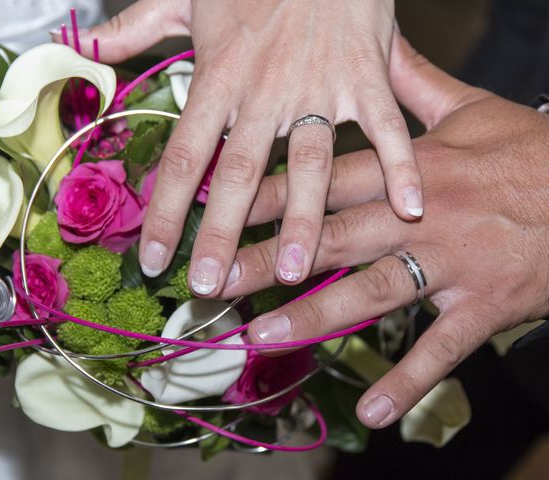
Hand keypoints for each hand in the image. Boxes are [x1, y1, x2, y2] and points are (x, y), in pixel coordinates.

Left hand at [61, 0, 422, 293]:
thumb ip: (134, 27)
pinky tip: (408, 207)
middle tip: (211, 285)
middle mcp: (264, 94)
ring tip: (295, 271)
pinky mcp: (366, 78)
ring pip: (309, 164)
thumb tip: (87, 49)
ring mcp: (318, 88)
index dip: (167, 212)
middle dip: (224, 235)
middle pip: (240, 175)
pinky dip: (399, 165)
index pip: (185, 158)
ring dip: (303, 219)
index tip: (154, 260)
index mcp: (218, 78)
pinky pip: (386, 128)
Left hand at [220, 33, 548, 428]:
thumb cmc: (530, 151)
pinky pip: (441, 349)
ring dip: (314, 318)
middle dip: (270, 260)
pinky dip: (408, 381)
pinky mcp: (484, 305)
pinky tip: (374, 414)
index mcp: (412, 169)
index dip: (272, 195)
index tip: (222, 207)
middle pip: (333, 238)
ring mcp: (452, 264)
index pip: (326, 180)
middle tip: (216, 280)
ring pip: (372, 292)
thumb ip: (414, 83)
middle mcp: (422, 217)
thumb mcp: (470, 107)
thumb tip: (380, 43)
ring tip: (263, 335)